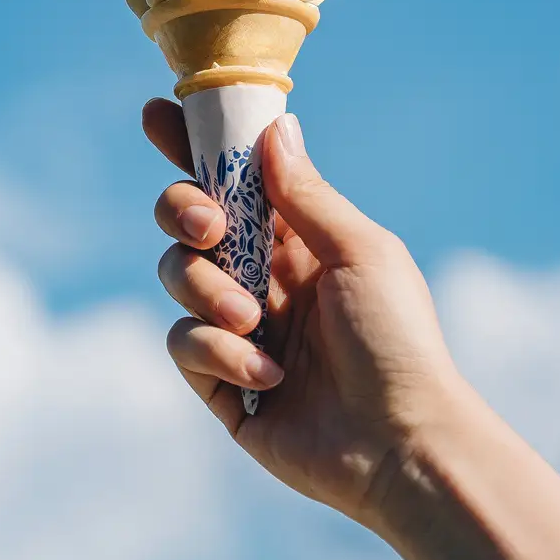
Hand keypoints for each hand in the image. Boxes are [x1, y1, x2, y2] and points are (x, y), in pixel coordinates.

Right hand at [145, 99, 463, 523]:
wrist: (401, 442)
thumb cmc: (398, 341)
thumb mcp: (359, 252)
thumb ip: (306, 195)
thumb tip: (276, 126)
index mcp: (299, 240)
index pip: (236, 182)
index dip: (195, 148)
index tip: (157, 117)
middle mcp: (264, 278)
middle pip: (188, 222)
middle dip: (184, 212)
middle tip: (211, 228)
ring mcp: (239, 330)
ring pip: (177, 278)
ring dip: (208, 291)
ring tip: (256, 321)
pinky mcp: (222, 385)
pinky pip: (184, 344)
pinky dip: (219, 351)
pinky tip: (267, 374)